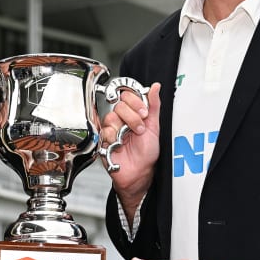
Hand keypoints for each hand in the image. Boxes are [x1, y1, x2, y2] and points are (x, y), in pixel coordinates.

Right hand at [101, 82, 160, 216]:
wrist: (140, 172)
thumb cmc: (147, 153)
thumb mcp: (154, 127)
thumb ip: (154, 106)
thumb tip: (155, 87)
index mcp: (133, 114)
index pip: (127, 96)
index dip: (135, 101)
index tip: (144, 112)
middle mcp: (121, 120)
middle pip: (119, 105)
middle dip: (132, 117)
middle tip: (139, 128)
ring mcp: (112, 129)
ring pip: (110, 117)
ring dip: (123, 128)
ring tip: (130, 138)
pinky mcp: (104, 140)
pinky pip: (104, 132)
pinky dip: (113, 137)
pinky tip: (119, 144)